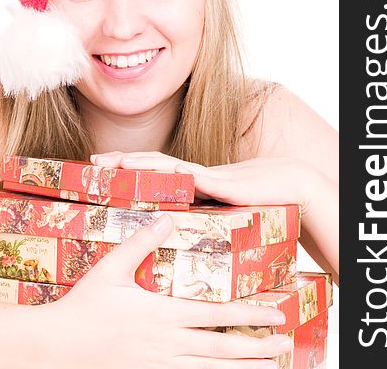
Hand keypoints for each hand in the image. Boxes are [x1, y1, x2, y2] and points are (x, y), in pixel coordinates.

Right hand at [40, 214, 292, 367]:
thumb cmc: (84, 306)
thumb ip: (140, 242)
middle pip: (221, 348)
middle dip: (257, 346)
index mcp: (161, 313)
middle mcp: (167, 343)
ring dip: (243, 368)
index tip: (274, 312)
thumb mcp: (110, 268)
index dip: (248, 314)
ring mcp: (159, 365)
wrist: (59, 347)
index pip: (214, 314)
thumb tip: (167, 216)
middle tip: (285, 343)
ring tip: (270, 367)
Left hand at [91, 151, 322, 212]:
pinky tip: (159, 172)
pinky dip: (176, 174)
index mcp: (192, 184)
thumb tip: (181, 225)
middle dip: (123, 162)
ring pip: (166, 167)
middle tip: (95, 161)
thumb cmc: (261, 198)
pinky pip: (194, 177)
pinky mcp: (222, 182)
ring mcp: (207, 177)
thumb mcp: (226, 207)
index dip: (129, 168)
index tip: (104, 168)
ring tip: (115, 163)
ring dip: (139, 164)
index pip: (154, 173)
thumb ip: (205, 211)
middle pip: (152, 165)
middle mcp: (194, 177)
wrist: (291, 183)